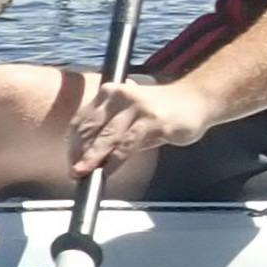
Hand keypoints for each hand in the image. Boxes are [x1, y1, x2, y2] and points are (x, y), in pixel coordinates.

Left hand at [69, 73, 213, 182]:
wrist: (196, 100)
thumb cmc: (160, 111)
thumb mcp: (130, 116)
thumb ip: (112, 132)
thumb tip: (89, 158)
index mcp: (110, 93)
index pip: (83, 120)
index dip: (74, 143)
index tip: (71, 161)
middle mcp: (120, 96)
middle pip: (91, 128)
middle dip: (79, 152)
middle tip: (74, 172)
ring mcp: (137, 107)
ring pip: (107, 136)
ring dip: (93, 157)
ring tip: (83, 174)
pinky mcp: (153, 121)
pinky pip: (128, 144)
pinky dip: (115, 160)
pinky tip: (108, 171)